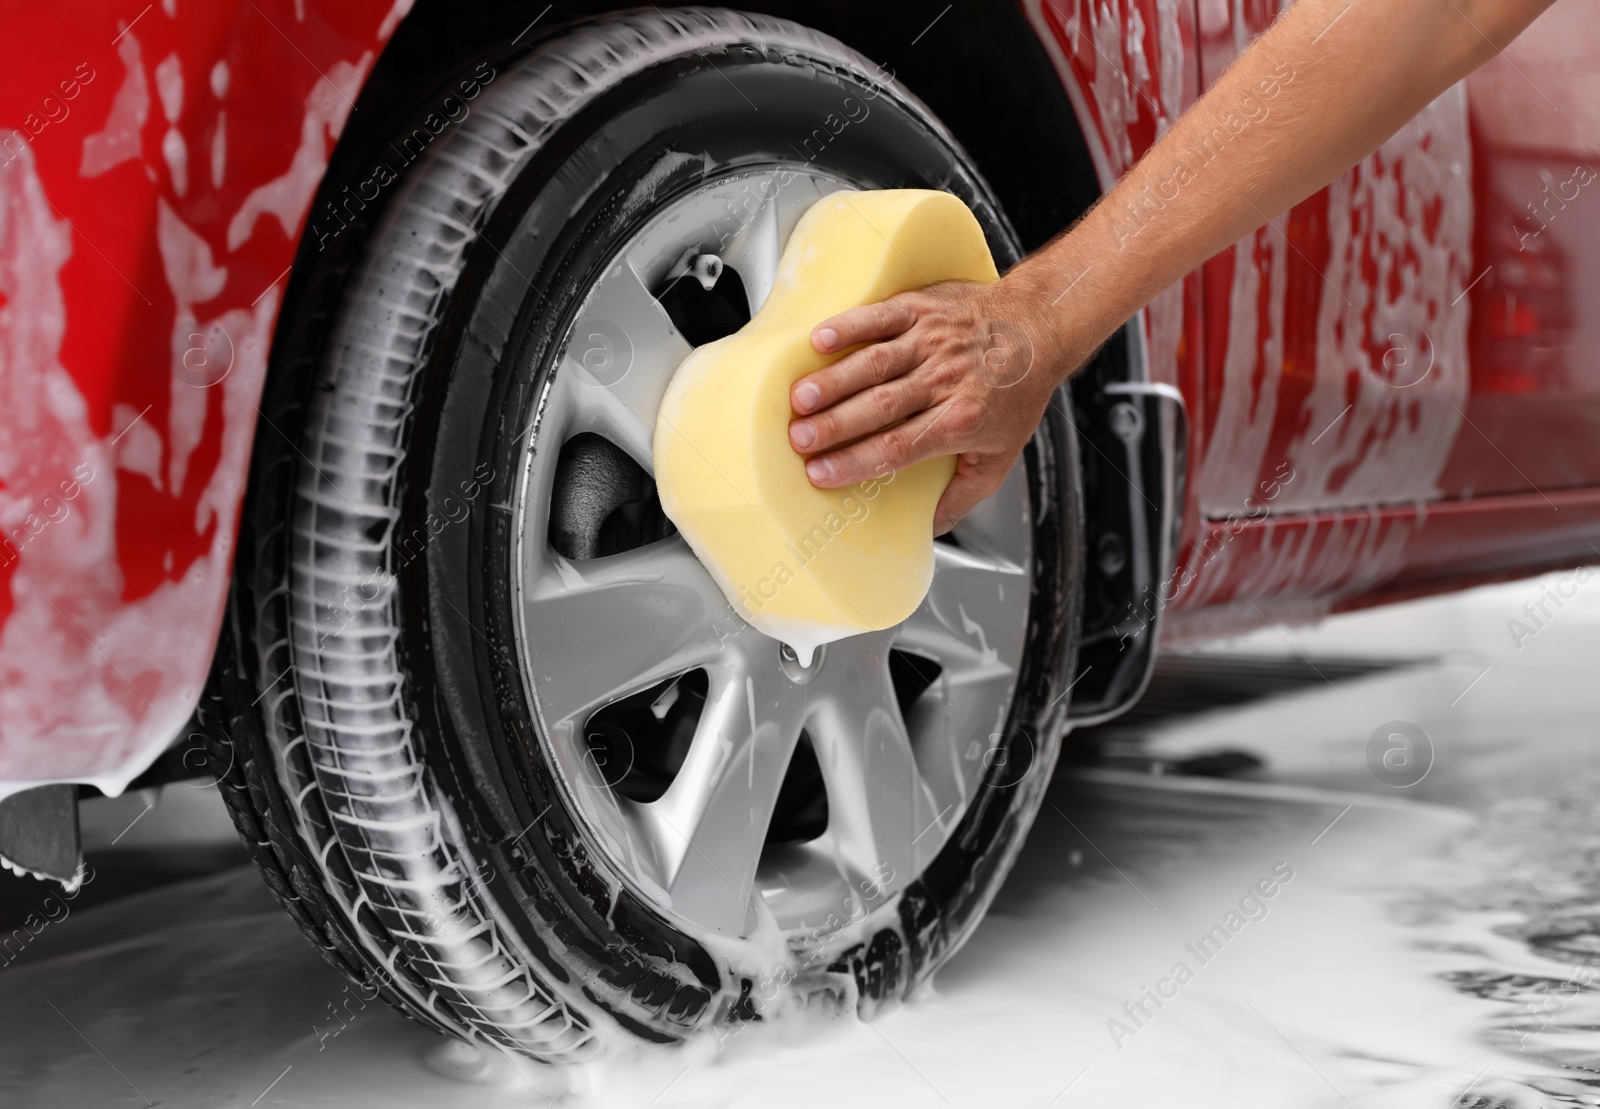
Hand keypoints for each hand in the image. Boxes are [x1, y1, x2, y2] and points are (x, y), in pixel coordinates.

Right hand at [788, 279, 1065, 533]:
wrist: (1039, 329)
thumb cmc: (1015, 394)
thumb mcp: (1000, 456)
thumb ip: (961, 496)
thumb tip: (927, 529)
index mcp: (962, 418)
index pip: (899, 447)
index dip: (857, 462)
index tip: (820, 473)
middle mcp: (946, 378)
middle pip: (882, 406)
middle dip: (836, 424)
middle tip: (798, 439)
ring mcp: (933, 341)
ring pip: (876, 363)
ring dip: (834, 380)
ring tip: (800, 398)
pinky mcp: (923, 309)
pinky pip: (881, 317)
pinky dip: (849, 325)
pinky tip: (820, 339)